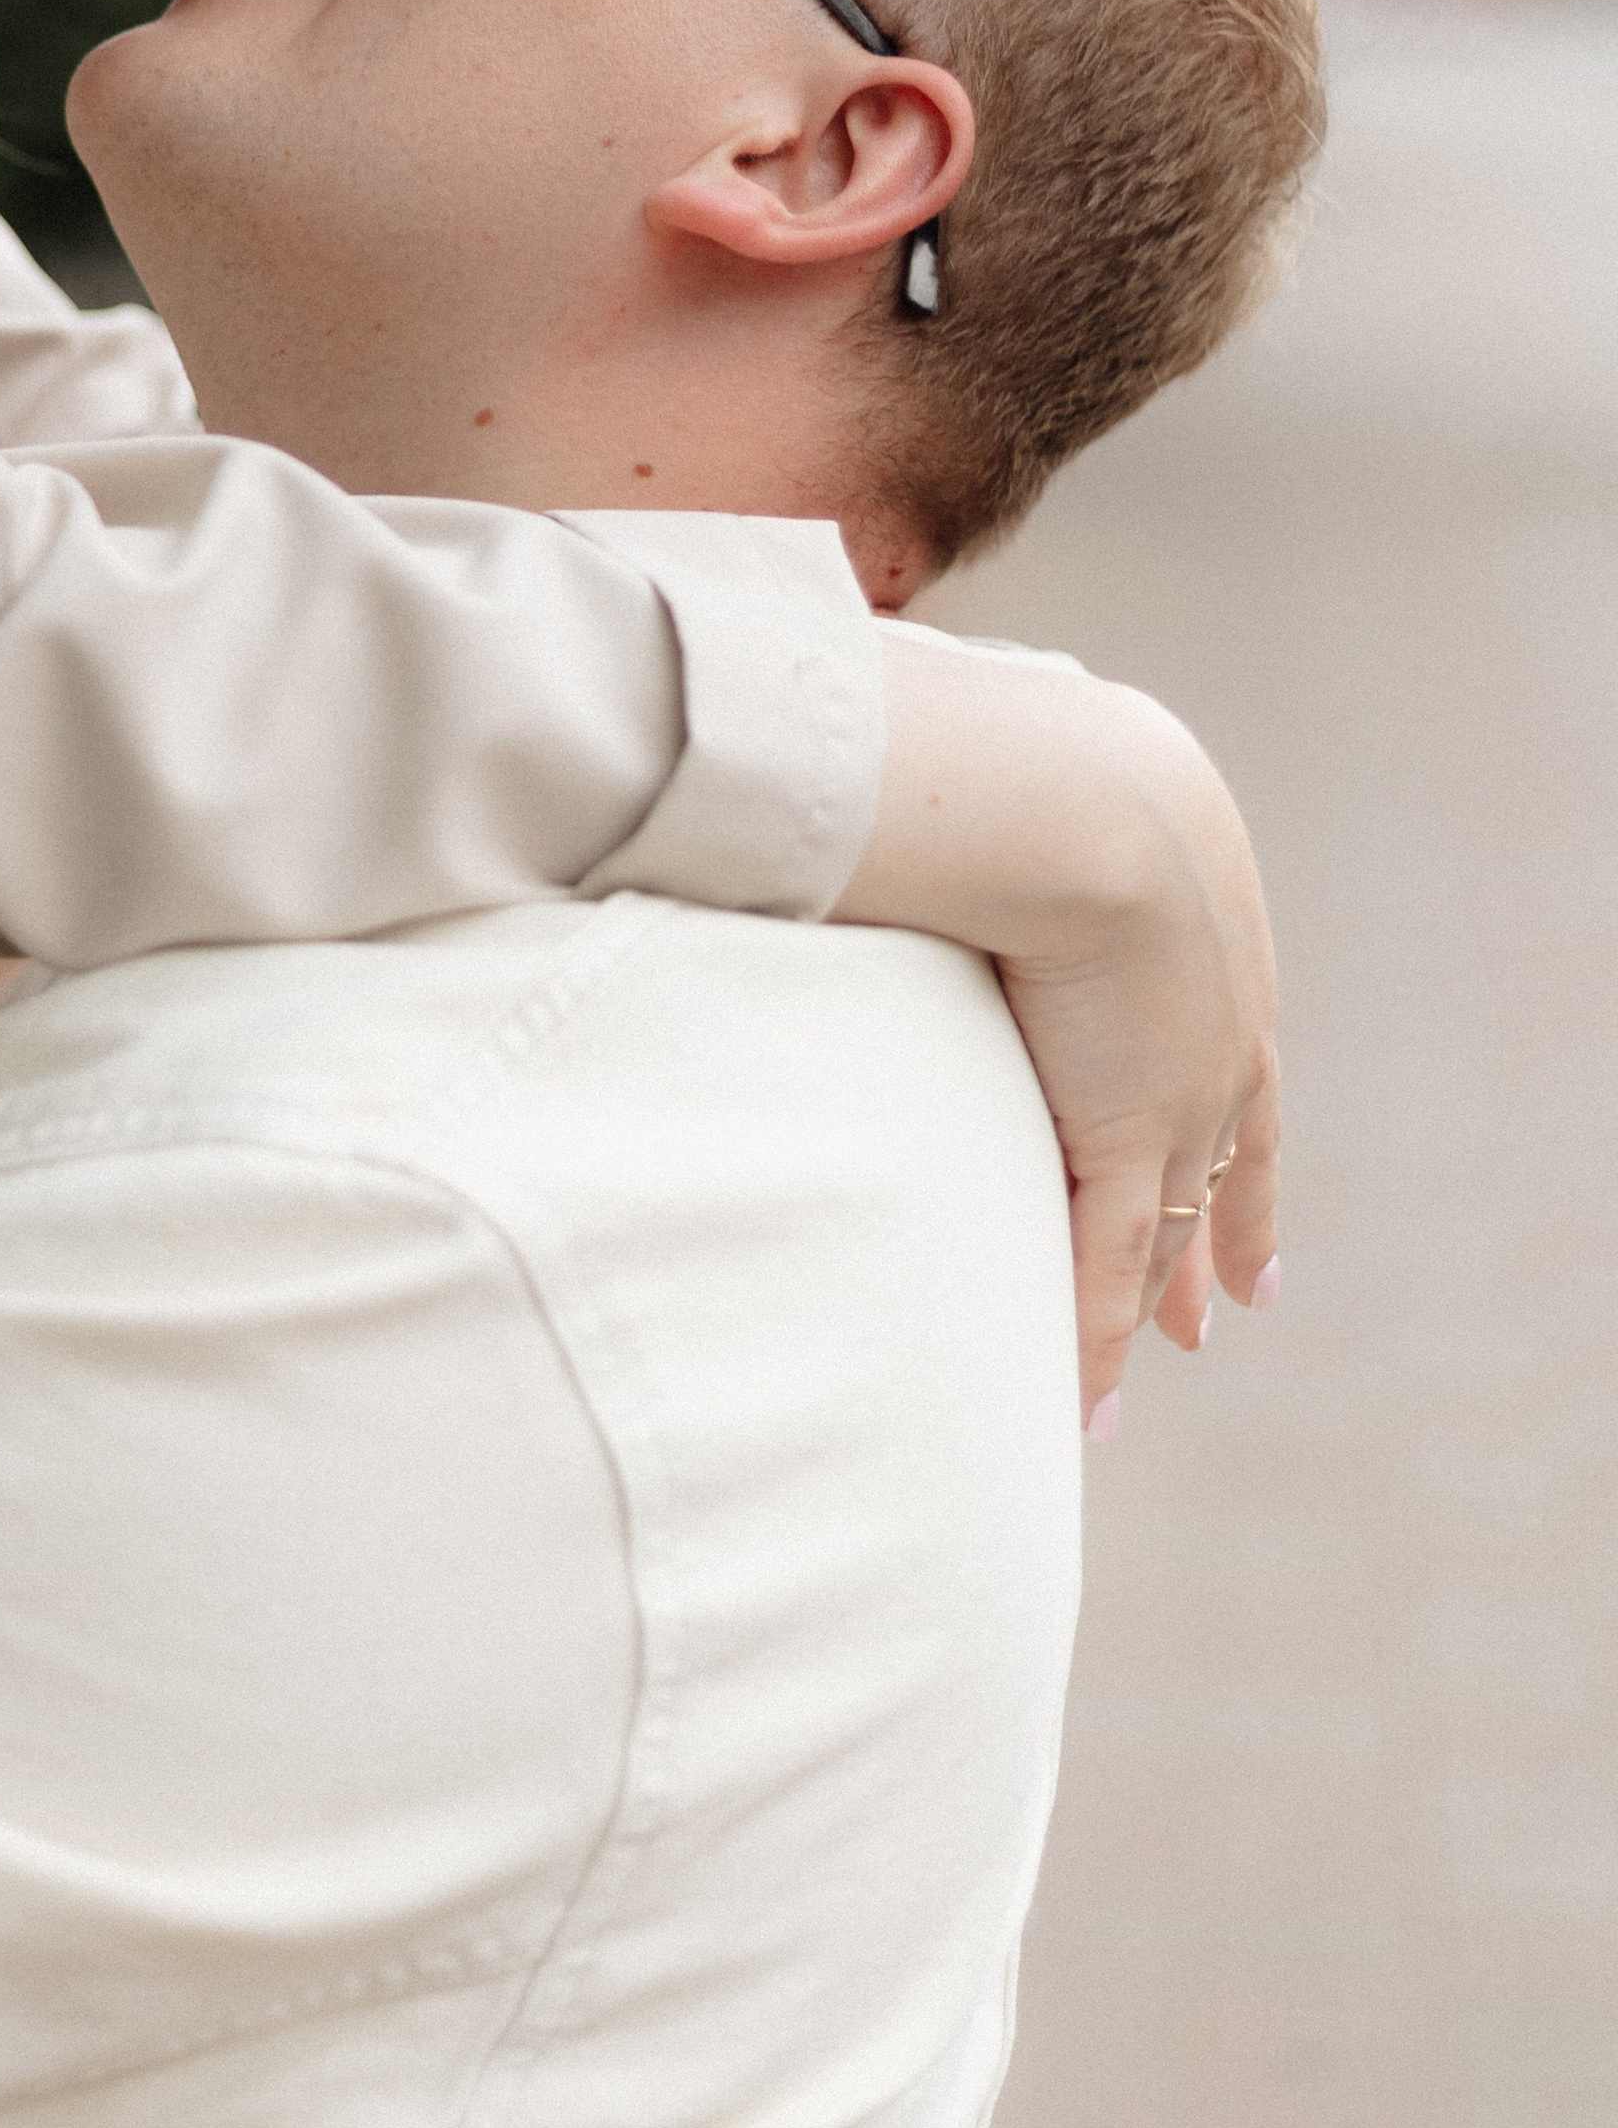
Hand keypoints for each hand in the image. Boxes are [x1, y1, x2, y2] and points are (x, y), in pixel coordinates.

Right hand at [831, 623, 1279, 1424]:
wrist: (1070, 795)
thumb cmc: (1021, 746)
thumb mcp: (1025, 762)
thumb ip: (970, 771)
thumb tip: (896, 721)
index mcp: (1204, 931)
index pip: (1226, 1050)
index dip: (1227, 1120)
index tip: (1231, 1179)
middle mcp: (1211, 1025)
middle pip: (1225, 1156)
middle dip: (1220, 1234)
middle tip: (1229, 1308)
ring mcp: (1175, 1089)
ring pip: (1171, 1225)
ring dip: (1158, 1302)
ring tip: (1164, 1366)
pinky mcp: (1126, 1138)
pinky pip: (1108, 1264)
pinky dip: (1093, 1339)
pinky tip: (1085, 1406)